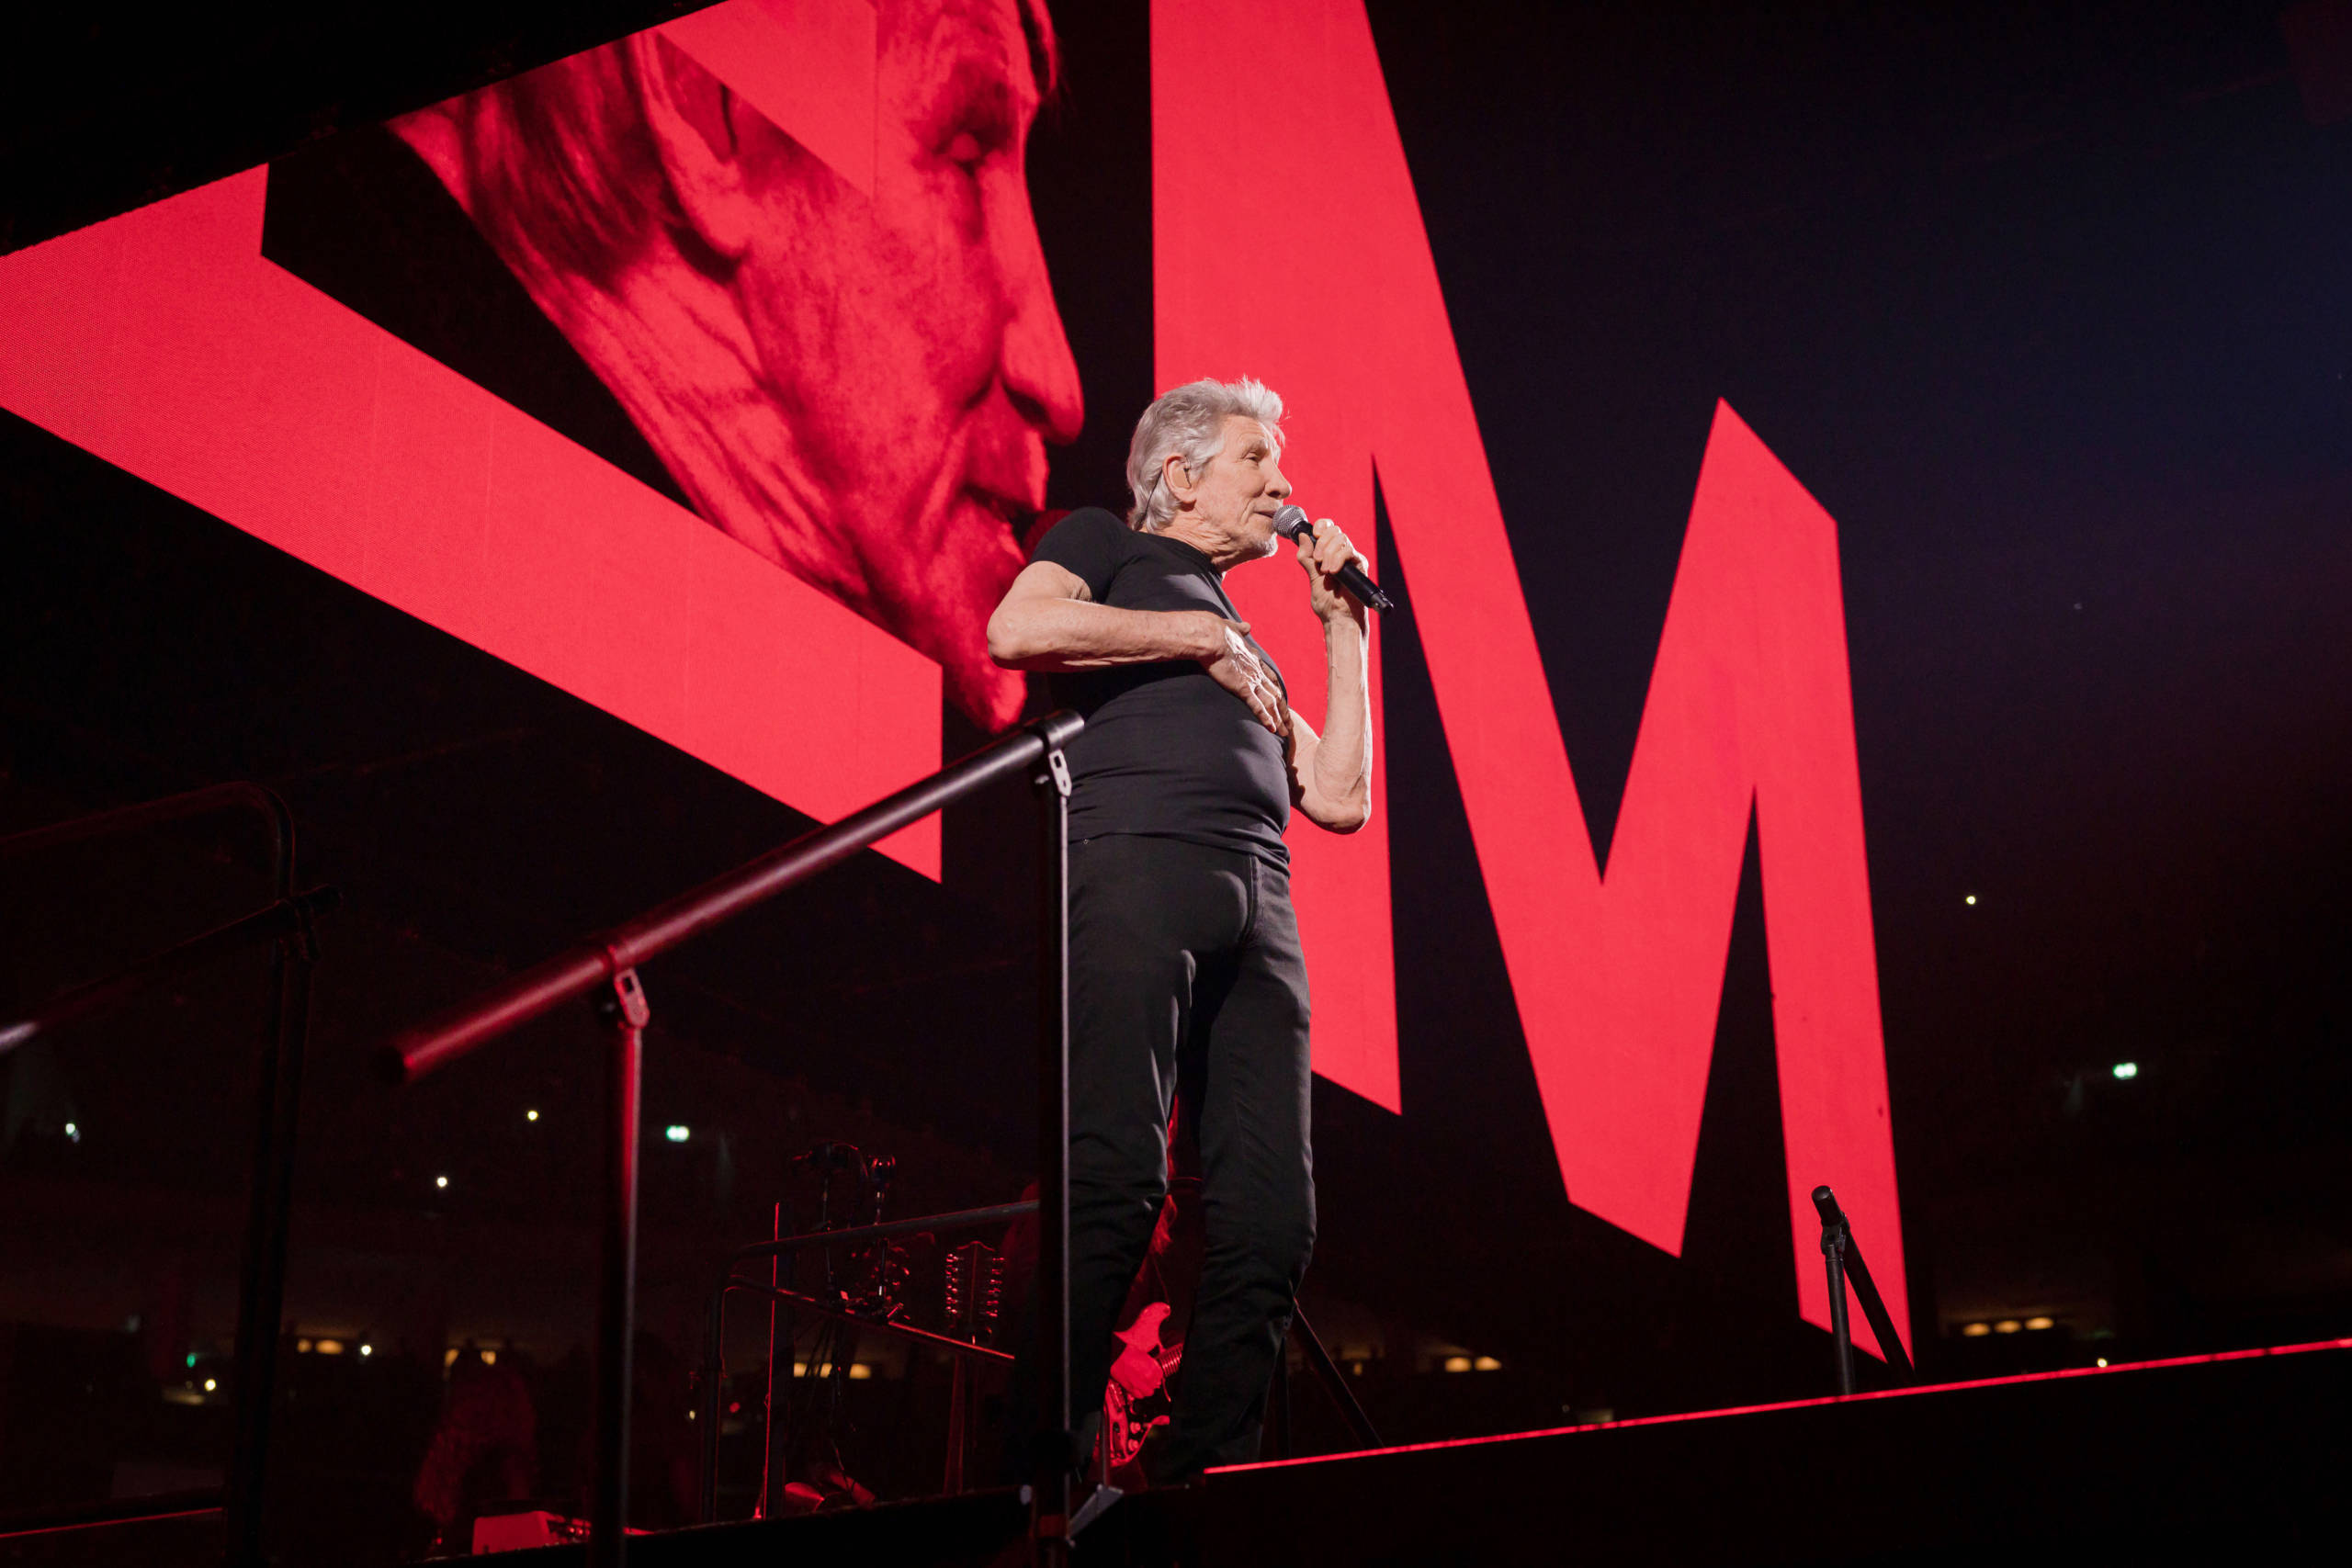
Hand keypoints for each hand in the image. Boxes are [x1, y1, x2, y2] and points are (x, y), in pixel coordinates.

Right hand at [1198, 615, 1289, 737]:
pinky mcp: (1242, 688)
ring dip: (1278, 719)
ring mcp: (1251, 680)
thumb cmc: (1216, 631)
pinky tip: (1272, 729)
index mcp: (1254, 659)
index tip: (1282, 701)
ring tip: (1284, 733)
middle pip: (1275, 694)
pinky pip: (1257, 706)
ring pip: (1271, 703)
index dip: (1277, 691)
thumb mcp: (1232, 628)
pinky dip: (1266, 718)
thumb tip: (1247, 625)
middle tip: (1289, 724)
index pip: (1271, 679)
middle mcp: (1257, 671)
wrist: (1209, 636)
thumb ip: (1240, 629)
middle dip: (1283, 711)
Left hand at [1296, 517, 1370, 626]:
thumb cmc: (1327, 603)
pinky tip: (1333, 573)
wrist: (1339, 619)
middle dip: (1322, 543)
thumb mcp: (1312, 577)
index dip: (1322, 526)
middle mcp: (1343, 553)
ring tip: (1325, 572)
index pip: (1329, 528)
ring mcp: (1352, 559)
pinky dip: (1338, 559)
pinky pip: (1348, 551)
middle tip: (1317, 561)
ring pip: (1341, 538)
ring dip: (1328, 553)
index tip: (1314, 534)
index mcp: (1330, 554)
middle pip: (1335, 530)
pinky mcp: (1360, 565)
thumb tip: (1301, 536)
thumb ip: (1307, 558)